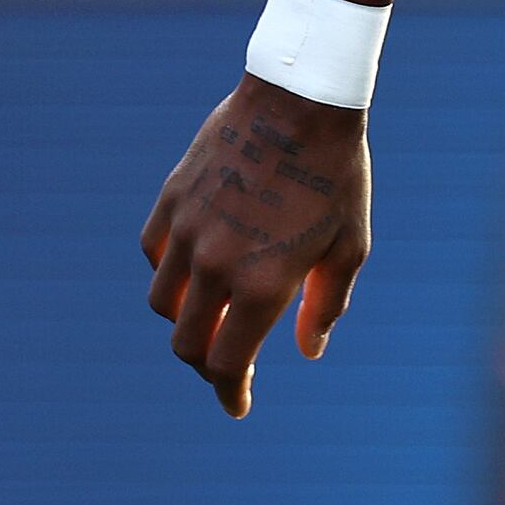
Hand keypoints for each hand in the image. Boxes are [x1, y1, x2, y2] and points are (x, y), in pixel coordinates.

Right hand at [140, 76, 371, 415]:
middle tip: (227, 365)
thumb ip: (324, 305)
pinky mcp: (172, 198)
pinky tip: (192, 268)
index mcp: (261, 285)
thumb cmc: (336, 174)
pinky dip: (167, 272)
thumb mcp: (349, 245)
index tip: (238, 406)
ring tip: (211, 315)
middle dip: (206, 366)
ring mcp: (187, 230)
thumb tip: (306, 350)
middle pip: (187, 344)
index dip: (230, 394)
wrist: (301, 99)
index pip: (227, 365)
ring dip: (184, 320)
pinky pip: (154, 253)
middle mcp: (215, 265)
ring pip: (162, 303)